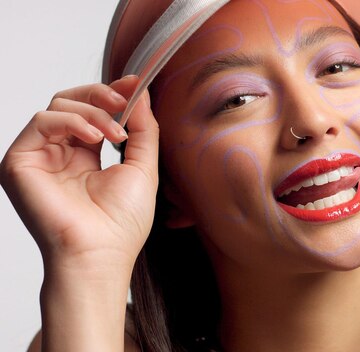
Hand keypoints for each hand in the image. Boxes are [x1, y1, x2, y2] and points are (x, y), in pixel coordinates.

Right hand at [0, 76, 158, 273]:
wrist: (101, 254)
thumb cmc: (121, 223)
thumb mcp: (142, 167)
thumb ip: (144, 128)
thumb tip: (140, 92)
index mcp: (86, 156)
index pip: (93, 111)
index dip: (112, 94)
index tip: (135, 85)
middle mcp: (60, 154)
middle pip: (72, 101)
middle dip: (101, 95)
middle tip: (124, 101)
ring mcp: (40, 157)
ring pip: (58, 106)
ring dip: (93, 111)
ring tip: (115, 135)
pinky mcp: (21, 162)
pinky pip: (42, 121)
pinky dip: (72, 121)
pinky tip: (96, 138)